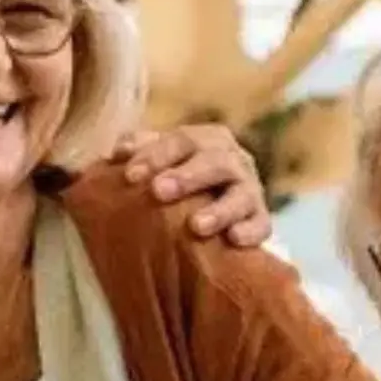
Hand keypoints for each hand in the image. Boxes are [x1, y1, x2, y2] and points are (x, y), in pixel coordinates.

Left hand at [114, 124, 269, 246]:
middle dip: (186, 176)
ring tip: (195, 226)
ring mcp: (249, 191)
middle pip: (214, 162)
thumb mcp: (161, 160)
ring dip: (219, 210)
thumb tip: (119, 150)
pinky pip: (261, 225)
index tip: (130, 175)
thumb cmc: (178, 180)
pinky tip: (233, 240)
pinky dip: (250, 231)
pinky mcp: (260, 220)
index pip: (181, 141)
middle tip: (158, 191)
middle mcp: (233, 161)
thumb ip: (141, 151)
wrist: (218, 209)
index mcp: (206, 141)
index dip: (156, 155)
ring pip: (241, 196)